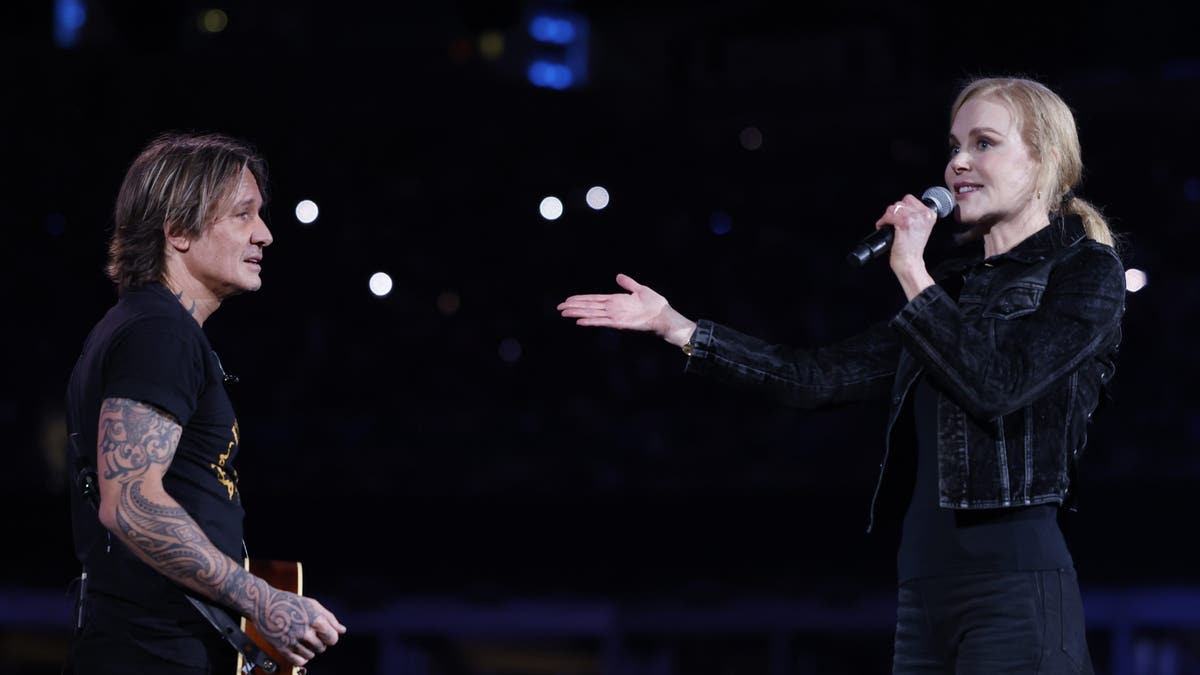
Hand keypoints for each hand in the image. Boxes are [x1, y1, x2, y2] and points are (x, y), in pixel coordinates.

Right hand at [255, 591, 346, 666]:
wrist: (264, 604)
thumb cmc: (290, 602)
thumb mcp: (313, 604)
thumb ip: (330, 618)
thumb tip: (342, 630)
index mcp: (316, 620)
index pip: (333, 639)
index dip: (330, 636)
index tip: (323, 632)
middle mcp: (306, 632)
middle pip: (322, 648)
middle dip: (319, 642)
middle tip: (309, 633)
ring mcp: (294, 642)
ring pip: (311, 655)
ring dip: (309, 649)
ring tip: (300, 638)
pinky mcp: (283, 649)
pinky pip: (299, 662)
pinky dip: (300, 657)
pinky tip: (296, 647)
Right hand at [557, 273, 695, 346]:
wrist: (663, 315)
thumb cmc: (654, 304)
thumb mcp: (639, 289)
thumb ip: (627, 283)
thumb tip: (618, 276)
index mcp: (615, 300)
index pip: (594, 299)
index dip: (581, 299)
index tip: (569, 299)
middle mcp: (612, 308)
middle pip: (589, 306)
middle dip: (574, 306)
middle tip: (559, 307)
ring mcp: (614, 316)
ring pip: (591, 314)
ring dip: (577, 313)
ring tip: (564, 313)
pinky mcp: (619, 323)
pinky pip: (601, 322)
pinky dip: (590, 321)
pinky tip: (579, 321)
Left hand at [875, 196, 935, 299]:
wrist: (910, 262)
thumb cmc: (912, 248)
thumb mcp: (921, 227)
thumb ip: (916, 215)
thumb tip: (902, 207)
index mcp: (930, 214)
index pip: (910, 199)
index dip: (901, 208)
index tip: (898, 216)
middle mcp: (924, 215)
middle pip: (901, 202)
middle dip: (893, 212)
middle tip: (891, 222)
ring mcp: (914, 218)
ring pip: (893, 207)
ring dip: (887, 216)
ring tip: (888, 225)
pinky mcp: (904, 223)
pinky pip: (888, 215)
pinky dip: (882, 221)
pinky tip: (883, 227)